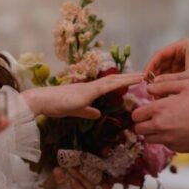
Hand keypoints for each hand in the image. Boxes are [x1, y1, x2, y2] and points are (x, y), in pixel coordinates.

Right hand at [23, 73, 141, 118]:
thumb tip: (97, 114)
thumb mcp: (76, 110)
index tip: (135, 80)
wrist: (43, 101)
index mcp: (89, 90)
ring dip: (127, 78)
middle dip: (129, 78)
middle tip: (146, 75)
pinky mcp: (85, 93)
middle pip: (114, 80)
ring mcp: (89, 88)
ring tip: (142, 76)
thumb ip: (87, 111)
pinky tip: (125, 83)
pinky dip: (116, 84)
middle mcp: (91, 86)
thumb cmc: (56, 105)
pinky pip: (104, 87)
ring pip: (112, 81)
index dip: (122, 82)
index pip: (109, 85)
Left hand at [131, 80, 188, 151]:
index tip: (146, 110)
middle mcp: (159, 126)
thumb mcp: (186, 84)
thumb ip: (164, 84)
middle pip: (138, 129)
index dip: (140, 112)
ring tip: (163, 125)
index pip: (136, 115)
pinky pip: (164, 144)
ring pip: (148, 139)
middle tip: (152, 119)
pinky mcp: (176, 148)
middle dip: (143, 123)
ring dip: (152, 133)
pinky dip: (166, 139)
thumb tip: (148, 89)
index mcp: (158, 109)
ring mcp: (167, 139)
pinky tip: (177, 131)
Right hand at [144, 38, 188, 96]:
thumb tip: (152, 83)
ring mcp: (181, 62)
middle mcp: (180, 52)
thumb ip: (171, 79)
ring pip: (163, 71)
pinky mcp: (182, 72)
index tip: (144, 77)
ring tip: (153, 92)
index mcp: (183, 46)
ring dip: (158, 81)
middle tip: (147, 87)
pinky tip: (160, 93)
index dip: (151, 65)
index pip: (161, 54)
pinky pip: (169, 77)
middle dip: (154, 75)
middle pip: (160, 63)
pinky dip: (164, 84)